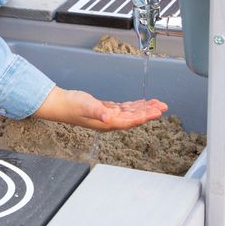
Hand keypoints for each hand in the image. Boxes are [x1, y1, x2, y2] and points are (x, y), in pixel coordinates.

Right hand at [33, 86, 167, 130]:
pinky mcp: (105, 109)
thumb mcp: (85, 106)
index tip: (157, 111)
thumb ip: (97, 111)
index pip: (131, 120)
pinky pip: (124, 108)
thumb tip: (108, 116)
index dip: (145, 116)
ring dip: (143, 108)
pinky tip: (139, 103)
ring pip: (131, 112)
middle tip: (163, 106)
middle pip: (134, 117)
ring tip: (156, 103)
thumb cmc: (72, 106)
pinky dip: (133, 105)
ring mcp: (108, 115)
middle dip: (149, 111)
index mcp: (108, 122)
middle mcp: (110, 120)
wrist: (61, 104)